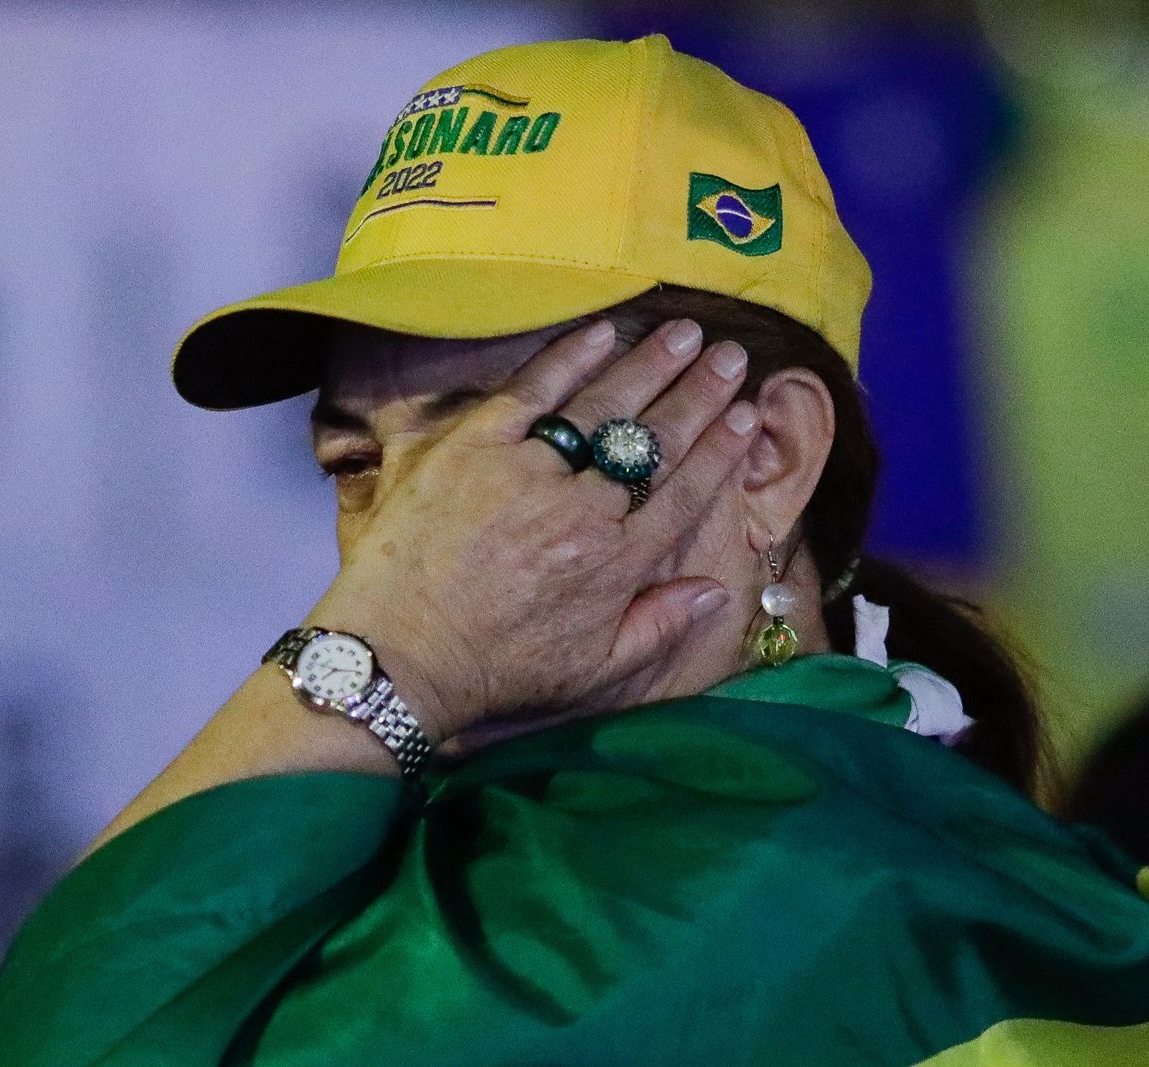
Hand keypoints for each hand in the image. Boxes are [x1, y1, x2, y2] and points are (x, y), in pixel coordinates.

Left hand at [304, 318, 756, 742]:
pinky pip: (534, 389)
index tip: (748, 413)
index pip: (685, 490)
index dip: (721, 448)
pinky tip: (605, 330)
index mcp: (617, 562)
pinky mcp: (475, 445)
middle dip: (700, 392)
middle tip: (731, 355)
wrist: (400, 654)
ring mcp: (529, 472)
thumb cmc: (494, 669)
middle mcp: (584, 509)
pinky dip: (570, 356)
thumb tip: (718, 590)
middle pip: (656, 438)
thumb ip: (659, 627)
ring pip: (605, 406)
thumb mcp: (592, 671)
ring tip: (687, 333)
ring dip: (652, 364)